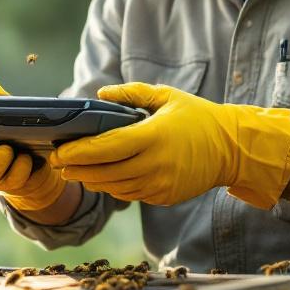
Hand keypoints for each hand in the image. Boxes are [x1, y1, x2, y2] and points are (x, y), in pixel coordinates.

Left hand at [50, 82, 289, 208]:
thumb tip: (100, 94)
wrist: (233, 148)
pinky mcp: (164, 196)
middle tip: (56, 163)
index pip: (106, 148)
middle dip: (76, 169)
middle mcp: (156, 164)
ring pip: (115, 188)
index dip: (79, 152)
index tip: (59, 150)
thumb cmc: (198, 117)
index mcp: (154, 136)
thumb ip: (132, 93)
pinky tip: (101, 178)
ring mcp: (160, 184)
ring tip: (74, 171)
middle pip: (105, 173)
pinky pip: (130, 194)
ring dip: (92, 180)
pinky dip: (113, 187)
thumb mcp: (167, 97)